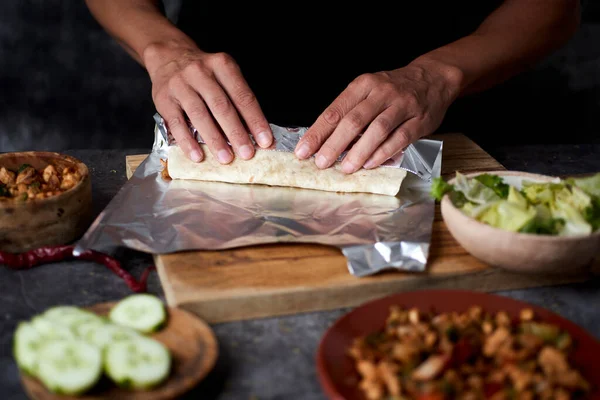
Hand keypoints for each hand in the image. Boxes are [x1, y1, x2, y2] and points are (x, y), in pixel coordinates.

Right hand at [143, 41, 272, 162]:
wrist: (168, 56)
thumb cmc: (204, 73)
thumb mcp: (223, 74)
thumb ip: (237, 99)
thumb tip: (253, 133)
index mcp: (222, 65)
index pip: (243, 96)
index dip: (255, 120)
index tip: (265, 141)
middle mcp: (201, 72)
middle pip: (221, 106)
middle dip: (236, 133)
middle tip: (247, 154)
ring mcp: (180, 85)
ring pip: (200, 115)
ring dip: (214, 139)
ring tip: (226, 158)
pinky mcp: (163, 99)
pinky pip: (176, 123)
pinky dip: (187, 141)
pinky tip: (197, 156)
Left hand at [294, 61, 461, 172]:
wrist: (433, 77)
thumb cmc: (393, 89)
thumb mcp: (368, 91)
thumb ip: (349, 112)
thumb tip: (323, 141)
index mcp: (363, 85)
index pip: (335, 111)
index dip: (317, 133)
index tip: (302, 150)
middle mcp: (381, 93)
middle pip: (353, 121)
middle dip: (334, 144)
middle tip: (320, 163)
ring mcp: (402, 106)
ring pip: (376, 130)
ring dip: (359, 151)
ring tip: (345, 168)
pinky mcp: (419, 120)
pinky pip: (399, 138)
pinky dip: (383, 152)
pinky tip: (370, 164)